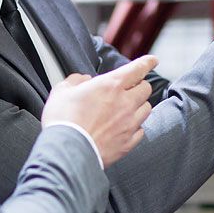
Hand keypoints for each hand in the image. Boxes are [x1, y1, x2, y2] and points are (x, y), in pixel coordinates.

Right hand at [41, 55, 157, 166]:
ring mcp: (129, 124)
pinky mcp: (128, 143)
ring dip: (139, 106)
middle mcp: (125, 103)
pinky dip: (135, 127)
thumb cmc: (63, 120)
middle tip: (130, 88)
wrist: (68, 152)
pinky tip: (125, 128)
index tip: (152, 60)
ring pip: (147, 109)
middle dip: (140, 86)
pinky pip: (140, 131)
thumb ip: (76, 81)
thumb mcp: (61, 91)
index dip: (147, 62)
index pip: (137, 69)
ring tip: (127, 108)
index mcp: (111, 85)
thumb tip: (83, 80)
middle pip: (146, 89)